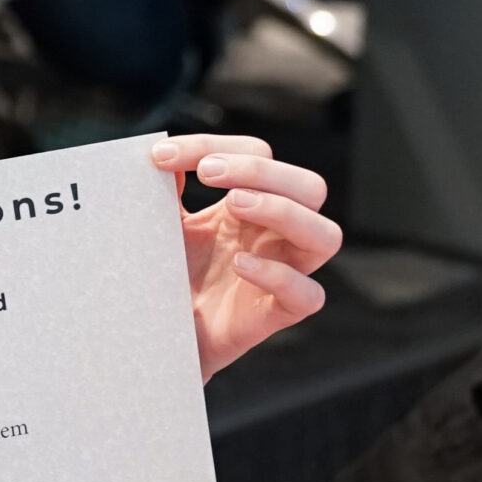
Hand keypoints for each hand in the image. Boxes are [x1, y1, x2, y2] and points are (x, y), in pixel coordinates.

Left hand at [152, 134, 341, 380]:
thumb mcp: (161, 226)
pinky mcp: (276, 314)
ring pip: (326, 235)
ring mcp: (281, 272)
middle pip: (309, 186)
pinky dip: (280, 276)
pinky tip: (240, 265)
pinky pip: (309, 295)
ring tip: (233, 205)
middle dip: (261, 171)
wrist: (155, 336)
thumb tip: (163, 155)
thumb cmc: (167, 276)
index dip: (215, 145)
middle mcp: (273, 234)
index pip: (258, 154)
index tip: (161, 156)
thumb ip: (164, 192)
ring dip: (284, 211)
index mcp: (248, 203)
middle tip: (208, 174)